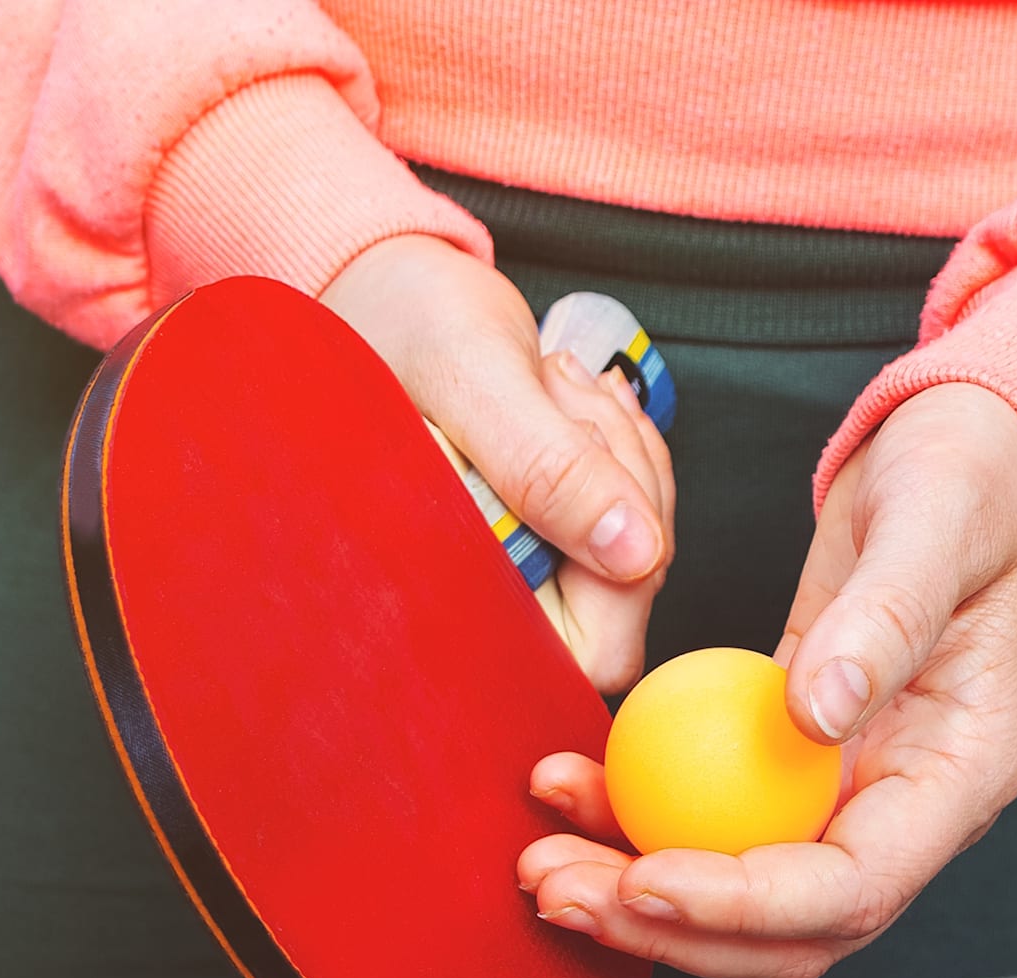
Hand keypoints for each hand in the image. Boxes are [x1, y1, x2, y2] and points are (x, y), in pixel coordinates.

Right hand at [321, 235, 674, 693]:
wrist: (380, 286)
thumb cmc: (393, 320)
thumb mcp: (472, 375)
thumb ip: (547, 467)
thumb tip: (634, 554)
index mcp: (439, 589)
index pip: (587, 651)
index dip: (617, 568)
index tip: (585, 456)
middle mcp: (481, 596)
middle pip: (623, 599)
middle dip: (621, 481)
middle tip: (559, 392)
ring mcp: (516, 568)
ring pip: (636, 551)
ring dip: (619, 453)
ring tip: (549, 383)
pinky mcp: (542, 533)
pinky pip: (628, 515)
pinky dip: (618, 447)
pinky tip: (567, 398)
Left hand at [517, 382, 1016, 977]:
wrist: (973, 457)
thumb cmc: (974, 477)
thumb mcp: (937, 520)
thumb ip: (884, 618)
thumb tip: (814, 716)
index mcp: (963, 776)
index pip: (853, 889)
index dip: (745, 903)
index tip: (647, 875)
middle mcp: (907, 808)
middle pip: (787, 927)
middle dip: (669, 929)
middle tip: (559, 890)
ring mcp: (849, 793)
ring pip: (739, 893)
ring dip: (636, 896)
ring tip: (542, 865)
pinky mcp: (792, 764)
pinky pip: (711, 817)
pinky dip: (636, 819)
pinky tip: (570, 790)